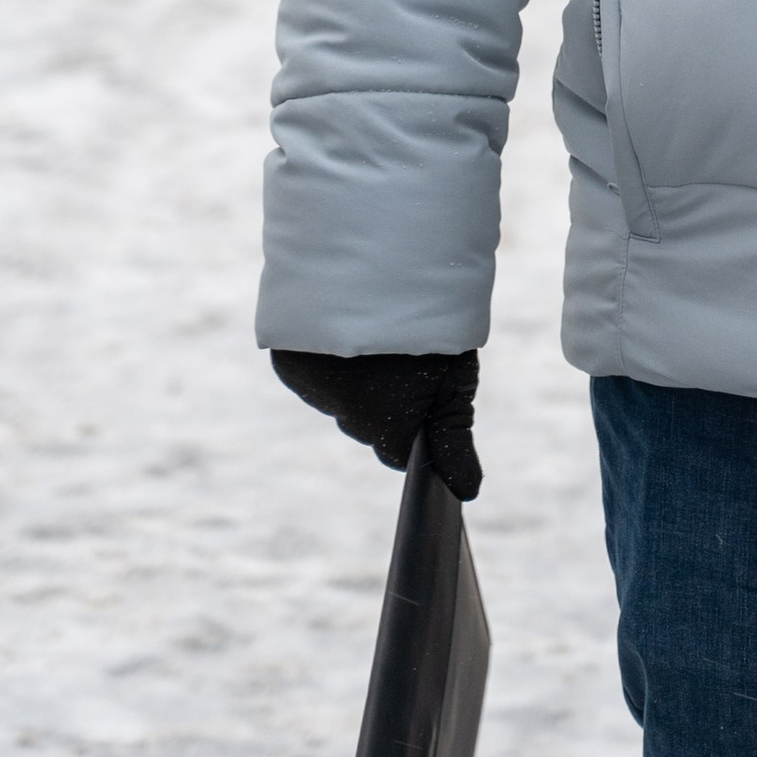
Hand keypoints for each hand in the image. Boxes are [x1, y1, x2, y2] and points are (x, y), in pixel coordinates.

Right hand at [273, 347, 481, 501]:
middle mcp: (344, 417)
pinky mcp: (288, 364)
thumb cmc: (429, 328)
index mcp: (386, 428)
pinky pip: (312, 376)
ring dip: (354, 378)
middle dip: (383, 400)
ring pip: (338, 399)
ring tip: (377, 337)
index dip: (413, 426)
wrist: (379, 264)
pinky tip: (345, 331)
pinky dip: (327, 361)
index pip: (396, 453)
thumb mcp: (454, 381)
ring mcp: (313, 390)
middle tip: (405, 354)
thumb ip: (455, 440)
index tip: (425, 394)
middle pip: (366, 425)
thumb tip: (467, 492)